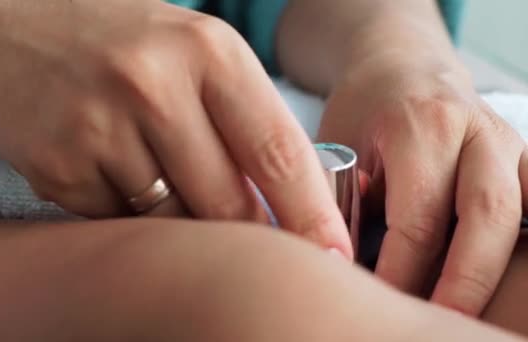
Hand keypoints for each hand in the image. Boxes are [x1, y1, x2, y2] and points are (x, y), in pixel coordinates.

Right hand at [0, 0, 351, 256]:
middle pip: (227, 201)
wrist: (13, 31)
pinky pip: (118, 222)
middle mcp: (154, 86)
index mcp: (208, 52)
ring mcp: (100, 127)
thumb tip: (284, 205)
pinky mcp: (58, 166)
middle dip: (246, 227)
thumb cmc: (126, 46)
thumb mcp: (196, 55)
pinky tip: (112, 167)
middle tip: (249, 229)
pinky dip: (127, 211)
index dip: (312, 212)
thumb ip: (244, 121)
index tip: (334, 252)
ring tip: (160, 171)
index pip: (278, 151)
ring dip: (180, 216)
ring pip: (171, 220)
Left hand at [319, 55, 526, 313]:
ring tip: (462, 312)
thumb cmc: (362, 111)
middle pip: (487, 217)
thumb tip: (348, 266)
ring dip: (493, 270)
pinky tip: (492, 279)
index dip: (403, 272)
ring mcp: (509, 141)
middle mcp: (475, 129)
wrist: (400, 69)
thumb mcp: (338, 148)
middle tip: (438, 323)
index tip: (383, 304)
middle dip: (464, 282)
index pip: (420, 217)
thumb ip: (344, 202)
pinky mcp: (523, 156)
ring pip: (519, 215)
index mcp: (420, 123)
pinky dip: (513, 247)